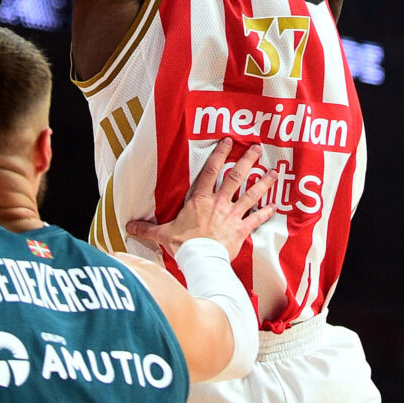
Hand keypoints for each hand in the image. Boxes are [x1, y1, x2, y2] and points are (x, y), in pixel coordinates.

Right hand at [126, 138, 276, 258]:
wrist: (201, 261)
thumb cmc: (184, 246)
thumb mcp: (163, 234)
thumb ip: (147, 229)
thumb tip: (129, 227)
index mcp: (200, 200)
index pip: (211, 171)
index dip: (219, 154)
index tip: (229, 141)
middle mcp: (219, 203)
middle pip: (235, 177)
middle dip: (247, 161)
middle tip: (257, 149)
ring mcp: (232, 215)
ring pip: (251, 194)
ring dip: (263, 182)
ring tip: (273, 172)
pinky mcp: (241, 230)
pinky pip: (256, 219)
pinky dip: (265, 212)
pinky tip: (274, 206)